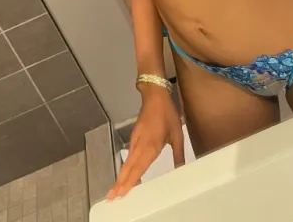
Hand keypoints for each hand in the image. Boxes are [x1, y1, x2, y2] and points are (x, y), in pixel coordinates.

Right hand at [108, 85, 184, 199]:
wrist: (155, 95)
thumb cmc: (167, 114)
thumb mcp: (178, 134)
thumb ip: (178, 154)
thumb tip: (181, 170)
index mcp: (152, 145)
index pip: (139, 167)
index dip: (131, 181)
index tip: (122, 192)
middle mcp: (141, 144)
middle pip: (129, 167)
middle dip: (120, 182)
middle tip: (111, 196)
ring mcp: (135, 140)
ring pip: (127, 161)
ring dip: (121, 175)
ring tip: (115, 189)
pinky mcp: (134, 136)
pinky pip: (129, 154)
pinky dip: (125, 166)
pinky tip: (125, 172)